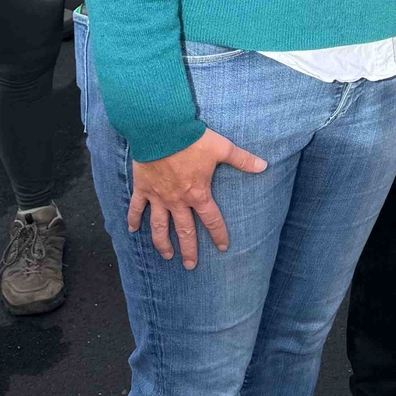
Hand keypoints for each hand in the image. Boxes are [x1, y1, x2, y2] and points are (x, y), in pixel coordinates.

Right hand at [126, 127, 267, 266]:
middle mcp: (177, 201)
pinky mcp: (143, 188)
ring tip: (167, 255)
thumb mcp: (222, 148)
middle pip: (184, 231)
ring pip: (159, 226)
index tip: (222, 248)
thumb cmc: (192, 139)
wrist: (161, 130)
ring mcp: (158, 197)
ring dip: (162, 243)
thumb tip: (264, 166)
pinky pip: (136, 208)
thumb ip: (242, 159)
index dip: (218, 235)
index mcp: (198, 194)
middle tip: (190, 265)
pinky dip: (133, 219)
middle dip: (188, 250)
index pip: (211, 220)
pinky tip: (131, 231)